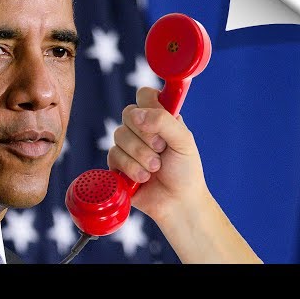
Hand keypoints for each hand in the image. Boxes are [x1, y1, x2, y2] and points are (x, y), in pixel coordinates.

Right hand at [107, 86, 207, 223]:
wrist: (177, 203)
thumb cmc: (185, 171)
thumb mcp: (183, 141)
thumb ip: (164, 121)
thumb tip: (137, 115)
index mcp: (160, 117)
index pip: (144, 95)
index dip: (148, 105)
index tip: (158, 121)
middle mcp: (141, 128)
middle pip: (128, 114)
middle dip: (146, 136)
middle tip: (161, 149)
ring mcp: (127, 145)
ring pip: (119, 135)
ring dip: (141, 156)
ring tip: (155, 169)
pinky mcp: (116, 163)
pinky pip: (113, 155)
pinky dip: (131, 168)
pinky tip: (143, 178)